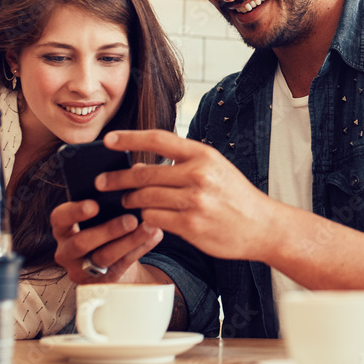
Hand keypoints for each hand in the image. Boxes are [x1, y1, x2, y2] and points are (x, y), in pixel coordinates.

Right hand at [50, 199, 162, 283]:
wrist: (111, 257)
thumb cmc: (103, 225)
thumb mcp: (102, 210)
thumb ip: (114, 191)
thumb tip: (137, 169)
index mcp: (64, 226)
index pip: (60, 218)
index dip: (75, 212)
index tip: (94, 205)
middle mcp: (67, 249)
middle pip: (82, 242)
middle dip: (108, 230)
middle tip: (130, 219)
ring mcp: (81, 268)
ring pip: (103, 257)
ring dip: (128, 241)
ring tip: (148, 227)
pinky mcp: (101, 281)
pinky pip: (121, 266)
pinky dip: (139, 249)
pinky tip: (154, 235)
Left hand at [98, 130, 278, 260]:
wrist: (262, 226)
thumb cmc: (236, 196)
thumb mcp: (215, 168)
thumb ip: (183, 162)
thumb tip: (142, 164)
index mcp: (203, 155)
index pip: (159, 139)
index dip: (130, 138)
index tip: (108, 139)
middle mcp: (198, 174)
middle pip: (144, 173)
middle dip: (117, 179)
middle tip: (101, 182)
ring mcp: (194, 201)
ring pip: (145, 198)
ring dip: (130, 202)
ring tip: (126, 203)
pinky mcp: (190, 225)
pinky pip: (154, 220)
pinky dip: (145, 219)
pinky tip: (144, 219)